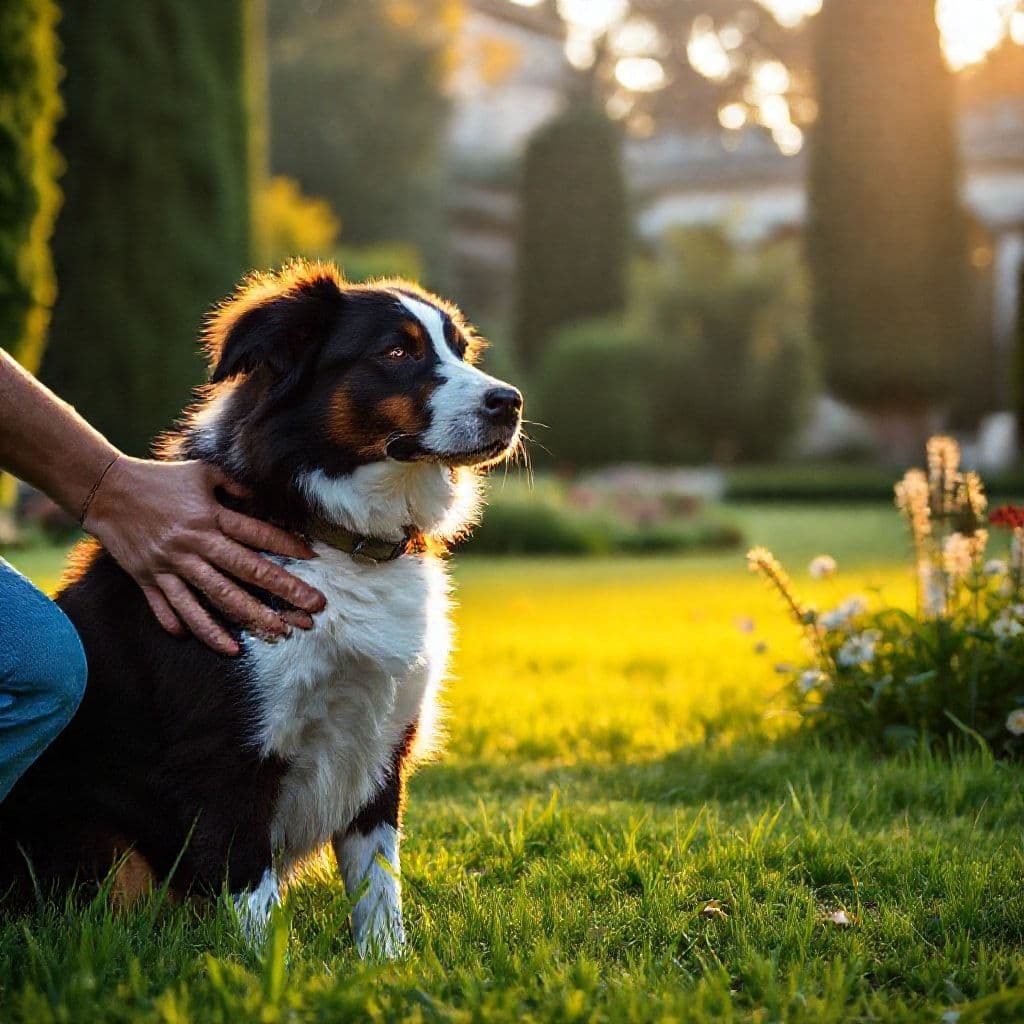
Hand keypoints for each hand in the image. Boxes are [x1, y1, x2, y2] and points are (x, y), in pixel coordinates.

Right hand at [83, 457, 325, 655]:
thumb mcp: (202, 473)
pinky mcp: (150, 578)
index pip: (257, 533)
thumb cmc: (159, 480)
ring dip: (245, 619)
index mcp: (210, 517)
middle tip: (311, 609)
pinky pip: (172, 608)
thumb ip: (234, 487)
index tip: (313, 558)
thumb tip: (261, 498)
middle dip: (282, 591)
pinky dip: (192, 626)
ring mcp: (171, 564)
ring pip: (213, 598)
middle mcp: (194, 543)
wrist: (105, 490)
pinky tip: (221, 645)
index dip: (286, 544)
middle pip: (245, 572)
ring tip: (274, 634)